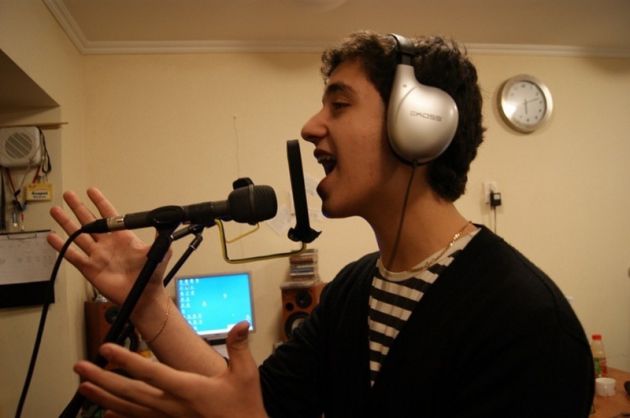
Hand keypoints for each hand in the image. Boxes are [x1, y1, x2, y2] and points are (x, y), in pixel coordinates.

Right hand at [47, 187, 169, 313]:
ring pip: (78, 235)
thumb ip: (161, 238)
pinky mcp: (89, 268)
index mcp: (123, 237)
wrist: (142, 296)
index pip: (109, 215)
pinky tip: (52, 237)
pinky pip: (73, 255)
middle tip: (68, 195)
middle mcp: (107, 244)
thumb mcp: (159, 253)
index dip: (100, 202)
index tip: (91, 191)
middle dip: (78, 207)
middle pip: (89, 221)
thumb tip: (165, 223)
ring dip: (66, 223)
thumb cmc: (150, 275)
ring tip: (56, 210)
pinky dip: (62, 246)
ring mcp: (97, 255)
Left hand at [74, 322, 265, 417]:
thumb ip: (239, 347)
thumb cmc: (244, 407)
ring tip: (83, 387)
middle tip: (80, 367)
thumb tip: (241, 324)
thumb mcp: (246, 375)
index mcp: (188, 389)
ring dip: (103, 397)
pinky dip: (120, 416)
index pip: (150, 372)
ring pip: (128, 408)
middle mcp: (172, 406)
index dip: (126, 360)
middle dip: (102, 379)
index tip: (106, 348)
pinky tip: (105, 412)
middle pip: (130, 392)